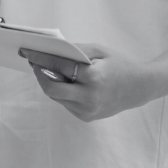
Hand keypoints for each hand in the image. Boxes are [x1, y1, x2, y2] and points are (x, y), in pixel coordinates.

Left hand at [21, 45, 153, 122]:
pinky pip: (66, 103)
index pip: (59, 67)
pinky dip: (61, 91)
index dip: (41, 58)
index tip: (28, 51)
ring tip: (45, 69)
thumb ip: (75, 50)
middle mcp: (89, 97)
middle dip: (39, 74)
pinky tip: (63, 81)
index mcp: (94, 77)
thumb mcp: (100, 50)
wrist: (139, 88)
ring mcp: (87, 110)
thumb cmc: (120, 65)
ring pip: (56, 97)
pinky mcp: (86, 116)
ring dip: (48, 82)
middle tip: (33, 63)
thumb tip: (51, 51)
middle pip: (51, 88)